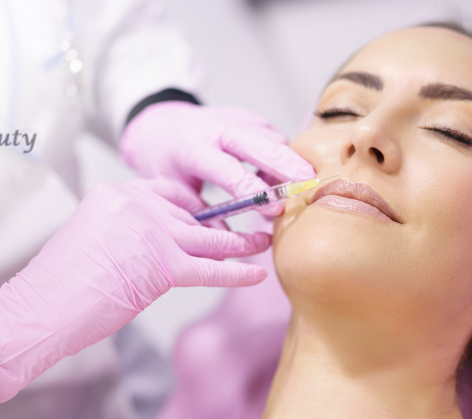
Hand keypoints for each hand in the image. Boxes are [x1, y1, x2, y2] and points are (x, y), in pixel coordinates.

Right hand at [0, 180, 270, 412]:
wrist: (38, 309)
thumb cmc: (61, 283)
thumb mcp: (94, 237)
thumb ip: (131, 230)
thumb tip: (166, 241)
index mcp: (116, 193)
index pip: (170, 191)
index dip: (197, 205)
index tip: (216, 214)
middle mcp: (135, 204)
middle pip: (191, 214)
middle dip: (221, 226)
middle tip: (248, 231)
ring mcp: (150, 232)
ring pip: (208, 237)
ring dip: (240, 243)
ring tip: (262, 243)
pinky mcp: (162, 265)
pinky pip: (209, 267)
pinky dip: (235, 272)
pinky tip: (255, 273)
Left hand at [120, 102, 314, 217]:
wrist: (162, 125)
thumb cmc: (167, 161)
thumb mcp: (172, 191)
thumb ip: (201, 218)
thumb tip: (226, 247)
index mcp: (195, 149)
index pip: (229, 171)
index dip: (254, 191)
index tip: (276, 209)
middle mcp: (218, 129)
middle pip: (260, 143)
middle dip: (286, 164)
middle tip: (309, 184)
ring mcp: (236, 119)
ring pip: (272, 138)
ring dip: (288, 163)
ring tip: (295, 190)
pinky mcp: (249, 118)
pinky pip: (274, 135)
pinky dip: (284, 156)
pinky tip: (284, 178)